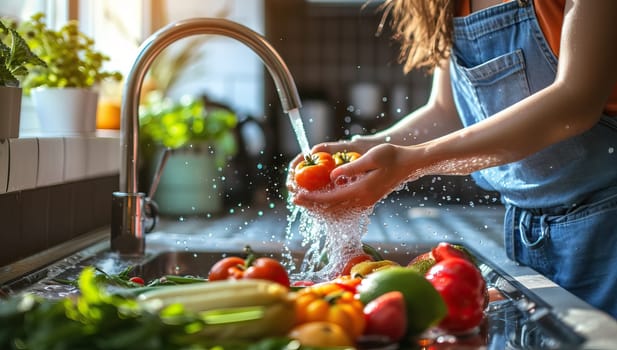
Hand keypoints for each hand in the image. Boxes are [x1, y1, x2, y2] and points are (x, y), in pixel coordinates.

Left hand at [290, 143, 418, 212]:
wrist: (410, 164)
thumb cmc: (393, 156)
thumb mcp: (373, 157)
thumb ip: (352, 167)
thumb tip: (332, 175)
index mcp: (362, 191)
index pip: (331, 199)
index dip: (312, 198)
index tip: (297, 195)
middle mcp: (362, 200)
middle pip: (331, 208)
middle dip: (311, 204)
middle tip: (294, 197)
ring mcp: (365, 201)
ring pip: (336, 209)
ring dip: (318, 205)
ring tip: (303, 198)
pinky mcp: (366, 199)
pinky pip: (343, 206)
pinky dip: (329, 203)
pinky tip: (319, 197)